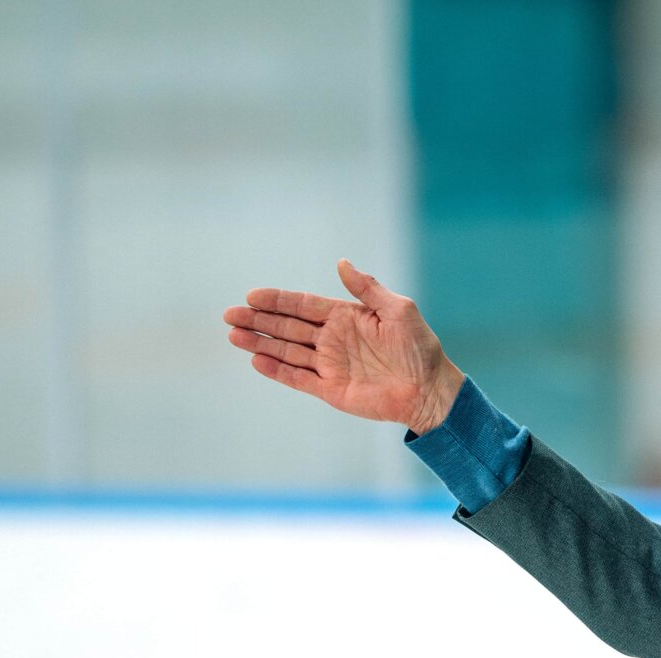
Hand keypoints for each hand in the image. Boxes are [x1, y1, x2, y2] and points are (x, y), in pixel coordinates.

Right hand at [224, 259, 466, 434]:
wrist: (429, 390)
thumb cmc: (419, 348)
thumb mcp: (399, 310)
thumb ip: (368, 289)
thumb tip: (341, 263)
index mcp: (345, 317)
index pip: (303, 305)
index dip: (278, 300)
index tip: (252, 296)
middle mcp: (332, 339)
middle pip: (287, 327)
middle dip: (259, 320)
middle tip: (230, 314)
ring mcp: (329, 365)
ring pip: (287, 351)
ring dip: (261, 343)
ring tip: (234, 335)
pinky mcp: (331, 389)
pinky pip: (298, 378)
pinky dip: (278, 371)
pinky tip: (257, 360)